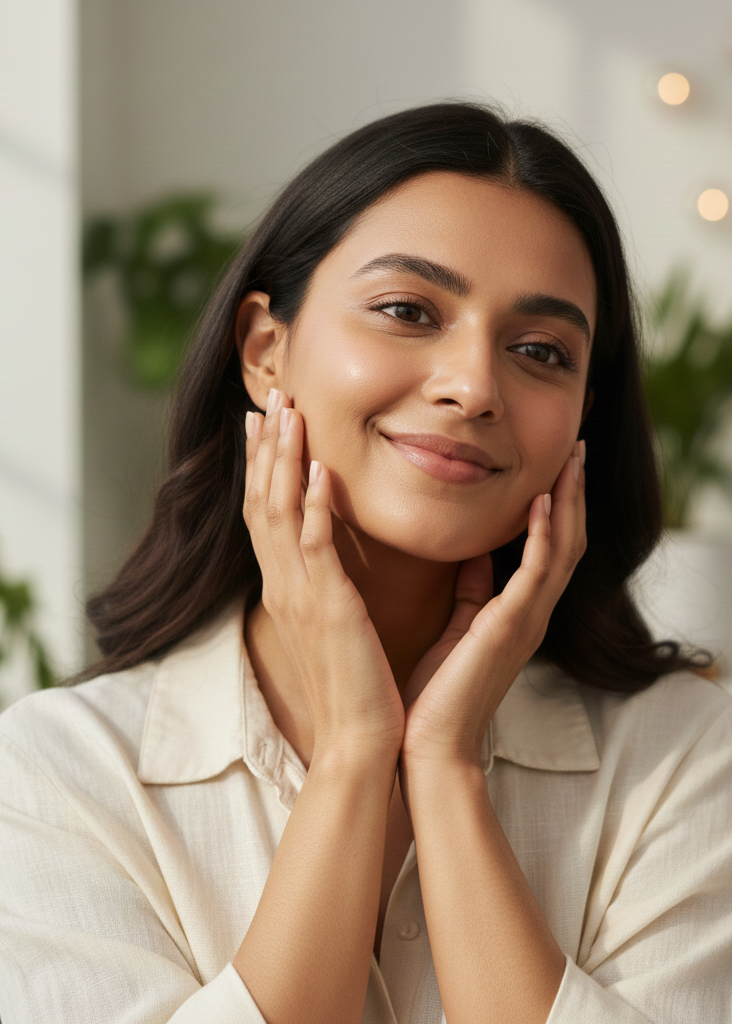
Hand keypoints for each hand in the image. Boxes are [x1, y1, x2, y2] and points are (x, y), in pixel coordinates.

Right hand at [243, 389, 404, 759]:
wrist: (358, 742)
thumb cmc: (356, 686)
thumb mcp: (340, 625)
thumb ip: (337, 585)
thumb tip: (349, 555)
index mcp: (289, 589)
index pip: (267, 515)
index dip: (264, 466)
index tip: (266, 423)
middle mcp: (283, 586)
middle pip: (262, 502)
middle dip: (265, 446)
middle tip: (269, 396)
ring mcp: (300, 596)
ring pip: (280, 514)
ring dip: (283, 460)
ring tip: (288, 412)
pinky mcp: (326, 610)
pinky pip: (315, 549)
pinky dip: (315, 507)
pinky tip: (322, 470)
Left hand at [400, 441, 586, 769]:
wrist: (428, 745)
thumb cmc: (436, 691)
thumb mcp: (456, 627)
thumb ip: (472, 591)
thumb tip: (475, 555)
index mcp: (519, 614)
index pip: (550, 550)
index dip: (558, 508)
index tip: (554, 468)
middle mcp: (532, 615)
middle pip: (568, 543)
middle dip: (573, 495)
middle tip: (574, 450)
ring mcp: (527, 623)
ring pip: (562, 551)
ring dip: (567, 503)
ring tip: (569, 461)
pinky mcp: (510, 629)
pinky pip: (535, 573)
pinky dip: (543, 534)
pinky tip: (540, 502)